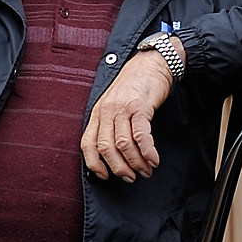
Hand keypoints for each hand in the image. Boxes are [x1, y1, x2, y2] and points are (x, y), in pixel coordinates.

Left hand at [81, 49, 171, 179]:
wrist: (151, 63)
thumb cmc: (134, 87)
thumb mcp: (114, 104)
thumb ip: (109, 125)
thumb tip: (112, 155)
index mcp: (97, 113)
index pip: (87, 144)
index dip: (94, 164)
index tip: (105, 177)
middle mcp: (107, 111)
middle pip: (106, 148)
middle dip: (119, 168)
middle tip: (130, 178)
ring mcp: (123, 108)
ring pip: (124, 144)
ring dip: (136, 163)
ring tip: (145, 171)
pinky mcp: (140, 106)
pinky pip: (142, 136)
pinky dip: (148, 152)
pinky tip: (154, 160)